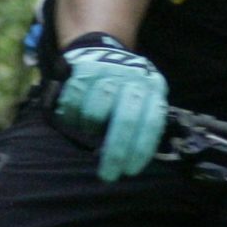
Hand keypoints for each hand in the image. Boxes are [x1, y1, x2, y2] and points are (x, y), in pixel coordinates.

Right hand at [53, 35, 166, 181]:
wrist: (101, 51)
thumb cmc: (123, 89)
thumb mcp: (142, 101)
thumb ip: (139, 124)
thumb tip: (127, 162)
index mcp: (154, 89)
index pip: (151, 123)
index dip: (140, 150)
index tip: (129, 171)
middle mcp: (134, 77)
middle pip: (125, 120)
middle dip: (116, 152)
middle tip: (108, 175)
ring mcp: (108, 71)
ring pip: (95, 112)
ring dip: (90, 128)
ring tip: (89, 130)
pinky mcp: (84, 68)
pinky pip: (74, 100)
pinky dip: (72, 114)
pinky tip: (75, 118)